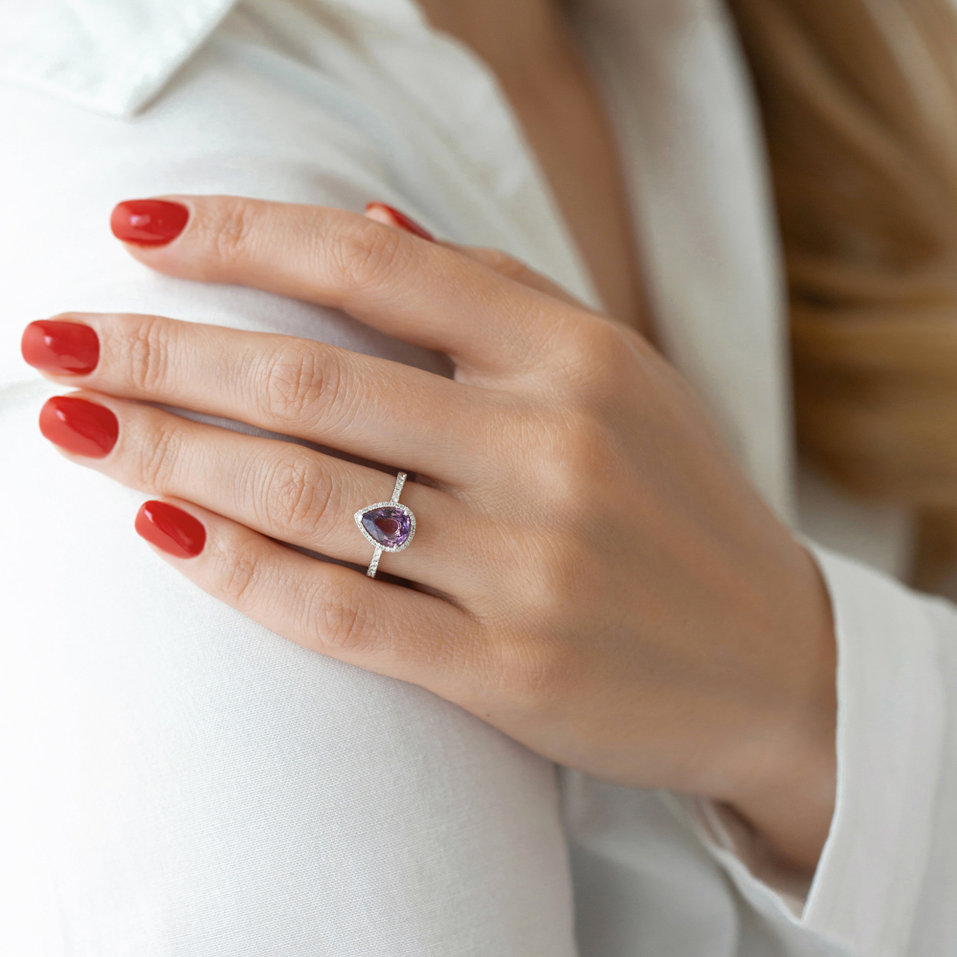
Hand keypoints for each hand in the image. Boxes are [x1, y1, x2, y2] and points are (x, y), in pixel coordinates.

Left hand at [21, 195, 836, 871]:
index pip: (375, 265)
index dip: (241, 236)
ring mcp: (528, 565)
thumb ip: (497, 295)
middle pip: (312, 382)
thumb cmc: (679, 505)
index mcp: (576, 356)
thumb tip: (370, 221)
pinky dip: (237, 572)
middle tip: (52, 342)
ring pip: (307, 496)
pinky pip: (340, 613)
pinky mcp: (507, 670)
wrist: (773, 660)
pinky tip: (159, 532)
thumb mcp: (619, 376)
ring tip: (74, 428)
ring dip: (168, 457)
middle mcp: (552, 449)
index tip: (136, 227)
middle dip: (161, 354)